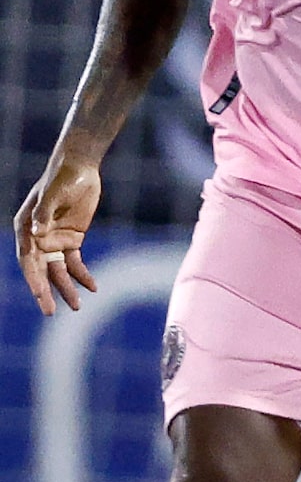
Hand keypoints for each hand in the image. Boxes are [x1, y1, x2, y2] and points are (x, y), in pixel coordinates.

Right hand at [16, 158, 101, 315]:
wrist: (79, 168)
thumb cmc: (62, 178)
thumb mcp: (53, 194)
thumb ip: (44, 213)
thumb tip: (36, 231)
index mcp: (25, 229)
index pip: (28, 260)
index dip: (33, 279)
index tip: (40, 296)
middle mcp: (37, 238)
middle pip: (41, 271)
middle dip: (46, 292)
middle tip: (50, 313)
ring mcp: (54, 240)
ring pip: (59, 271)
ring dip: (66, 288)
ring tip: (77, 307)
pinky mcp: (72, 239)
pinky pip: (75, 263)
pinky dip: (83, 275)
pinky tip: (93, 287)